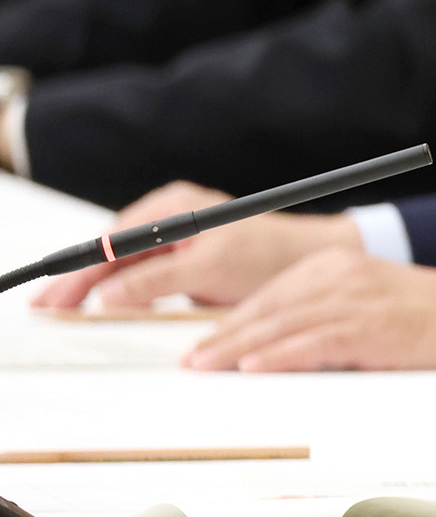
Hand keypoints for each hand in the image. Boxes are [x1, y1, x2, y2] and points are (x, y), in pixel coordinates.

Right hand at [29, 184, 354, 311]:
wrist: (308, 261)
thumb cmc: (266, 258)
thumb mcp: (207, 270)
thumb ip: (154, 280)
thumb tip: (106, 293)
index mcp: (174, 207)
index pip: (112, 241)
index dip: (78, 271)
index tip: (52, 294)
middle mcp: (172, 213)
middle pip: (112, 250)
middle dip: (78, 280)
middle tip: (45, 308)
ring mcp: (178, 233)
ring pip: (125, 263)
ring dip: (97, 286)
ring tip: (63, 310)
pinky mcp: (186, 254)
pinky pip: (144, 271)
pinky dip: (125, 289)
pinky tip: (108, 306)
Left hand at [183, 247, 435, 371]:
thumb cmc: (424, 314)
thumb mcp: (368, 297)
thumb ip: (324, 309)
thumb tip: (274, 342)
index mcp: (335, 264)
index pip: (271, 293)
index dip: (233, 320)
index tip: (206, 342)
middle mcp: (339, 275)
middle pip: (268, 308)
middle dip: (224, 335)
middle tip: (192, 360)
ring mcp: (353, 300)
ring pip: (281, 325)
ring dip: (237, 348)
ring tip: (206, 367)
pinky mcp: (368, 328)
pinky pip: (312, 343)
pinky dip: (279, 356)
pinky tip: (253, 368)